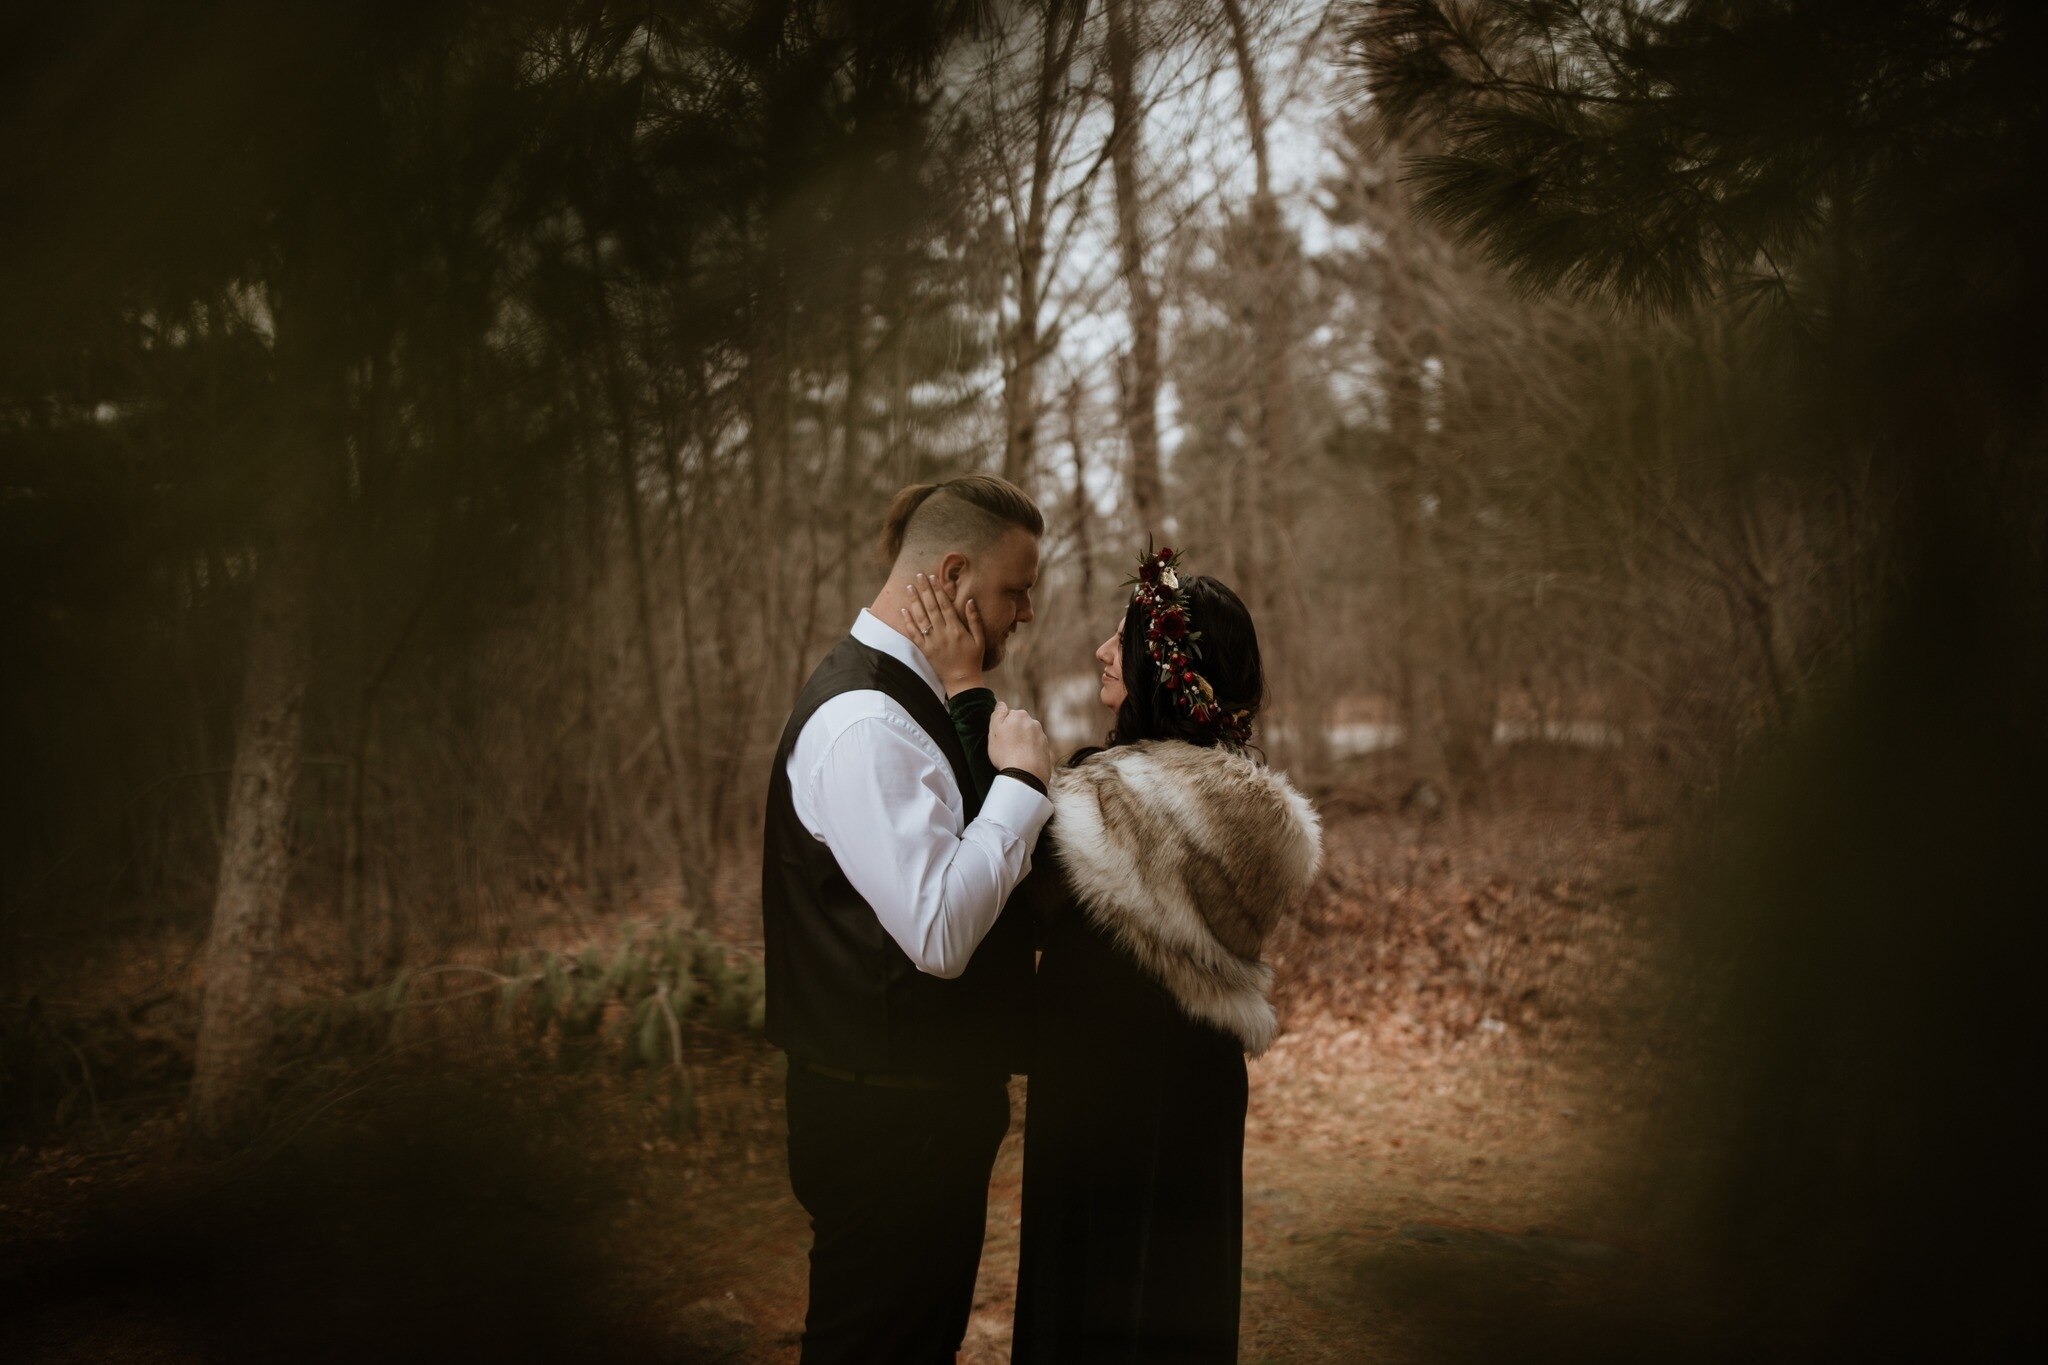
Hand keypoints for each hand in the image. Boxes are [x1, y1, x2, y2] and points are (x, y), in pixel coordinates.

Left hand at [901, 572, 986, 694]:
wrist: (962, 681)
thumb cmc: (973, 659)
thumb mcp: (979, 639)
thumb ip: (974, 619)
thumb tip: (970, 601)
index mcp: (956, 629)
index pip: (945, 604)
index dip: (938, 590)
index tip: (933, 577)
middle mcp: (943, 633)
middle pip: (931, 607)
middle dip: (924, 590)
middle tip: (918, 576)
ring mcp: (932, 642)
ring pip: (921, 618)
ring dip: (914, 601)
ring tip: (909, 587)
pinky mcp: (925, 650)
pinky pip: (914, 634)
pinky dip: (908, 622)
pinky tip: (903, 610)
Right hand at [987, 700, 1052, 784]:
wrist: (1026, 774)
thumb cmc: (1006, 752)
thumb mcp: (994, 731)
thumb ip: (997, 715)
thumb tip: (1001, 704)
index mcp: (1020, 715)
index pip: (1008, 716)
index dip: (1002, 727)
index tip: (1000, 739)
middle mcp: (1034, 723)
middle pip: (1020, 726)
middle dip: (1014, 734)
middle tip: (1006, 748)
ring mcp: (1042, 737)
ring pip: (1028, 737)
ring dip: (1023, 744)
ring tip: (1015, 757)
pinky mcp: (1047, 751)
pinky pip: (1035, 749)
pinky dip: (1030, 753)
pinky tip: (1024, 762)